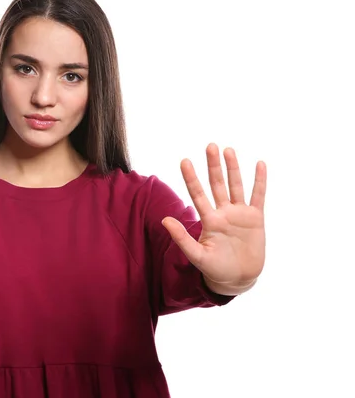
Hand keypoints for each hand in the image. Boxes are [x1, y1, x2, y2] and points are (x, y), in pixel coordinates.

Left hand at [162, 143, 266, 293]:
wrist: (237, 279)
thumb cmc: (214, 269)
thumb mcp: (196, 255)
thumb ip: (182, 238)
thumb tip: (164, 220)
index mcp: (208, 220)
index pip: (198, 194)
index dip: (191, 178)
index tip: (184, 161)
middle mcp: (222, 212)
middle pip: (217, 184)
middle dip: (213, 166)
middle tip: (210, 146)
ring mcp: (239, 214)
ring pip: (235, 186)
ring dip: (232, 168)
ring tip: (227, 150)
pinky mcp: (256, 218)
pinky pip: (258, 196)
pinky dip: (259, 181)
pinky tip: (260, 164)